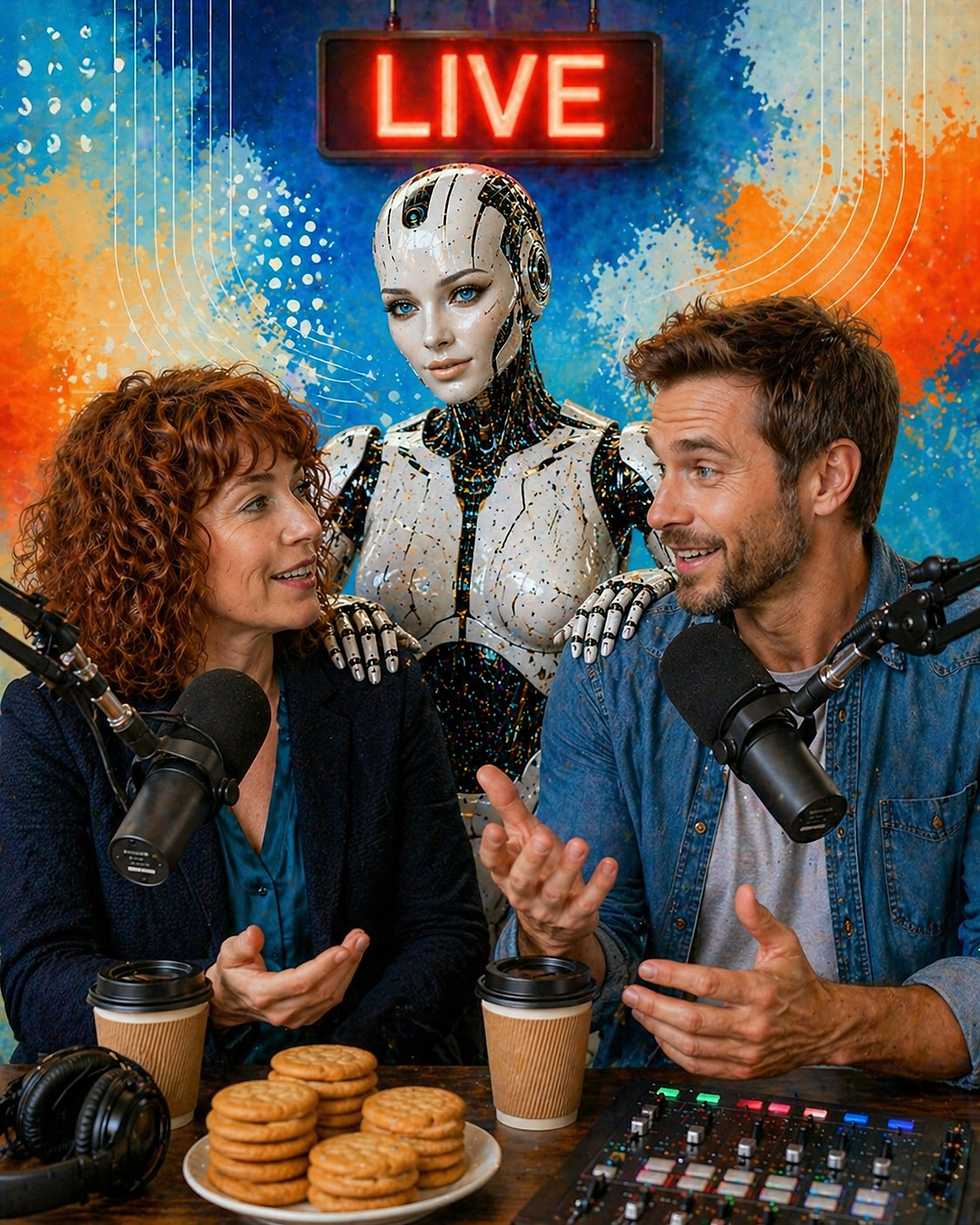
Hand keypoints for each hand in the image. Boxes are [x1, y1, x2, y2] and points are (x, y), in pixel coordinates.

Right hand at [207, 924, 369, 1029]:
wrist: (231, 1000)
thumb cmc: (233, 973)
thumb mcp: (228, 954)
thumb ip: (241, 945)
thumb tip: (254, 933)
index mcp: (263, 994)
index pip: (299, 983)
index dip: (324, 967)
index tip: (343, 949)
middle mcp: (281, 1011)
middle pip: (321, 990)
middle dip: (345, 963)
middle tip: (360, 937)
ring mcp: (295, 1018)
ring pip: (331, 996)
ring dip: (350, 968)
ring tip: (360, 941)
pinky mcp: (306, 1017)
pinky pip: (331, 1000)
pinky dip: (345, 978)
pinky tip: (352, 958)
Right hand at [323, 597, 419, 683]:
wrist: (332, 602)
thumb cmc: (363, 619)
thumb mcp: (381, 624)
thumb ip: (398, 635)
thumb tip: (418, 649)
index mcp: (375, 610)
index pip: (385, 629)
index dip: (390, 649)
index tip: (392, 669)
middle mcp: (358, 609)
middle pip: (366, 633)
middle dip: (371, 657)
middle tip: (375, 679)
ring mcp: (339, 613)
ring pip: (347, 634)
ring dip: (354, 657)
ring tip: (359, 677)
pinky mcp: (323, 621)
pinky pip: (329, 635)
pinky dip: (335, 650)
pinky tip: (341, 666)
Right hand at [476, 764, 616, 967]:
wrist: (553, 919)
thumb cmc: (537, 867)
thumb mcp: (522, 833)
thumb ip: (506, 803)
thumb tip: (485, 770)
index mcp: (506, 871)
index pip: (494, 862)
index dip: (492, 848)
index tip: (493, 828)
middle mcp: (523, 893)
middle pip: (522, 879)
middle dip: (532, 860)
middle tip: (542, 838)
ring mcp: (549, 909)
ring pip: (556, 891)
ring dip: (568, 869)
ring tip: (580, 845)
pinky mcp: (575, 917)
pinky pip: (587, 903)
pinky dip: (600, 885)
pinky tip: (609, 864)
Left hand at [553, 568, 675, 661]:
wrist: (660, 578)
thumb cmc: (627, 597)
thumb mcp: (603, 606)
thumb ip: (580, 622)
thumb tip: (556, 640)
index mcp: (599, 592)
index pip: (584, 613)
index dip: (578, 633)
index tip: (575, 654)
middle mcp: (612, 587)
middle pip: (597, 612)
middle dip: (592, 636)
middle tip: (589, 658)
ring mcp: (630, 587)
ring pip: (615, 609)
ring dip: (609, 631)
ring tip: (605, 652)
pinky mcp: (648, 588)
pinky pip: (638, 604)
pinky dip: (631, 620)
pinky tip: (627, 636)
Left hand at [621, 884, 835, 1078]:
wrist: (825, 1028)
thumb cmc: (800, 982)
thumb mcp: (785, 944)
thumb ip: (759, 919)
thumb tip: (743, 891)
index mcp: (759, 991)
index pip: (708, 984)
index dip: (673, 976)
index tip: (647, 968)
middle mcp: (752, 1025)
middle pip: (694, 1020)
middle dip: (655, 1006)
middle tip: (630, 992)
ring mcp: (747, 1053)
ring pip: (693, 1046)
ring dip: (659, 1028)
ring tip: (638, 1010)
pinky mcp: (743, 1070)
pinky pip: (701, 1066)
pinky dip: (674, 1052)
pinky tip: (659, 1033)